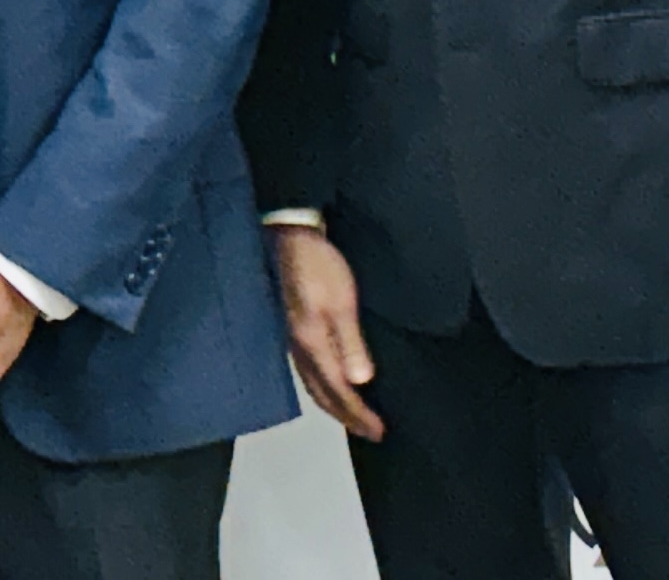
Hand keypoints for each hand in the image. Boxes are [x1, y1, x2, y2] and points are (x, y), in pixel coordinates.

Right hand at [269, 225, 385, 440]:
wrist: (289, 236)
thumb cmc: (319, 266)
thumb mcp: (342, 302)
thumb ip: (350, 342)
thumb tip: (360, 381)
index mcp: (312, 343)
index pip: (337, 390)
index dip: (358, 414)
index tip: (378, 431)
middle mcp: (299, 347)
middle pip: (321, 393)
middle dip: (345, 416)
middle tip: (369, 432)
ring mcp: (293, 338)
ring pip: (312, 383)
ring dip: (333, 404)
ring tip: (351, 415)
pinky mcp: (293, 328)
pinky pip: (307, 370)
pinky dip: (322, 386)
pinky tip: (330, 382)